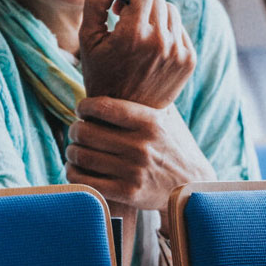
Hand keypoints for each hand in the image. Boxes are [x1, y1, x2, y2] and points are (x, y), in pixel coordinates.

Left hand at [65, 96, 216, 211]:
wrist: (193, 186)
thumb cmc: (175, 148)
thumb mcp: (168, 120)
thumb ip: (148, 100)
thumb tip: (122, 73)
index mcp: (150, 122)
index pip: (101, 106)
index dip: (84, 106)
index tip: (83, 110)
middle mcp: (141, 145)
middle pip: (85, 132)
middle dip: (75, 131)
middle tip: (78, 132)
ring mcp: (133, 170)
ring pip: (81, 156)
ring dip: (72, 152)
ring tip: (77, 151)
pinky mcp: (127, 192)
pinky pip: (84, 181)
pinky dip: (74, 174)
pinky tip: (79, 169)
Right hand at [79, 0, 194, 107]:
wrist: (126, 112)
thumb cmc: (102, 72)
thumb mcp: (88, 38)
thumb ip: (96, 2)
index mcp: (133, 34)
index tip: (121, 6)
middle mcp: (160, 41)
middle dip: (142, 3)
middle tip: (127, 20)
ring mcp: (178, 52)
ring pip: (171, 12)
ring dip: (156, 17)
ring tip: (140, 36)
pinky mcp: (190, 60)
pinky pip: (181, 30)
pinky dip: (167, 33)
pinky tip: (153, 50)